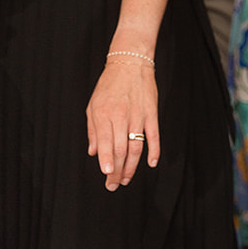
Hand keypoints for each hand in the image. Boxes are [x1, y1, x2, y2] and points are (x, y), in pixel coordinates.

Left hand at [86, 52, 158, 190]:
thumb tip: (94, 152)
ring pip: (136, 147)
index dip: (107, 162)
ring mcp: (138, 116)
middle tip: (114, 184)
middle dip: (117, 170)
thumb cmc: (109, 85)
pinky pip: (154, 136)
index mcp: (103, 115)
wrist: (130, 64)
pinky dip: (154, 151)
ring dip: (132, 166)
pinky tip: (152, 163)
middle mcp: (121, 117)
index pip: (106, 143)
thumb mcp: (92, 105)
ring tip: (127, 179)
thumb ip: (93, 130)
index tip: (107, 175)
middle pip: (121, 150)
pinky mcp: (151, 114)